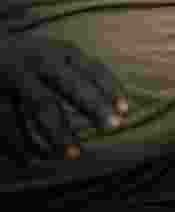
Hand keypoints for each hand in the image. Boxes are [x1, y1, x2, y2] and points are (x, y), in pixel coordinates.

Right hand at [0, 29, 128, 162]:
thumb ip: (81, 77)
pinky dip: (21, 142)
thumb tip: (119, 109)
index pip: (92, 69)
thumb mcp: (58, 58)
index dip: (110, 88)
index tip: (125, 111)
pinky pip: (10, 120)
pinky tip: (31, 160)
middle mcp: (40, 60)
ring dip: (58, 132)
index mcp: (60, 51)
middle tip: (113, 127)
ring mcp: (16, 75)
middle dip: (93, 105)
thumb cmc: (32, 60)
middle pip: (70, 84)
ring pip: (42, 105)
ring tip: (73, 154)